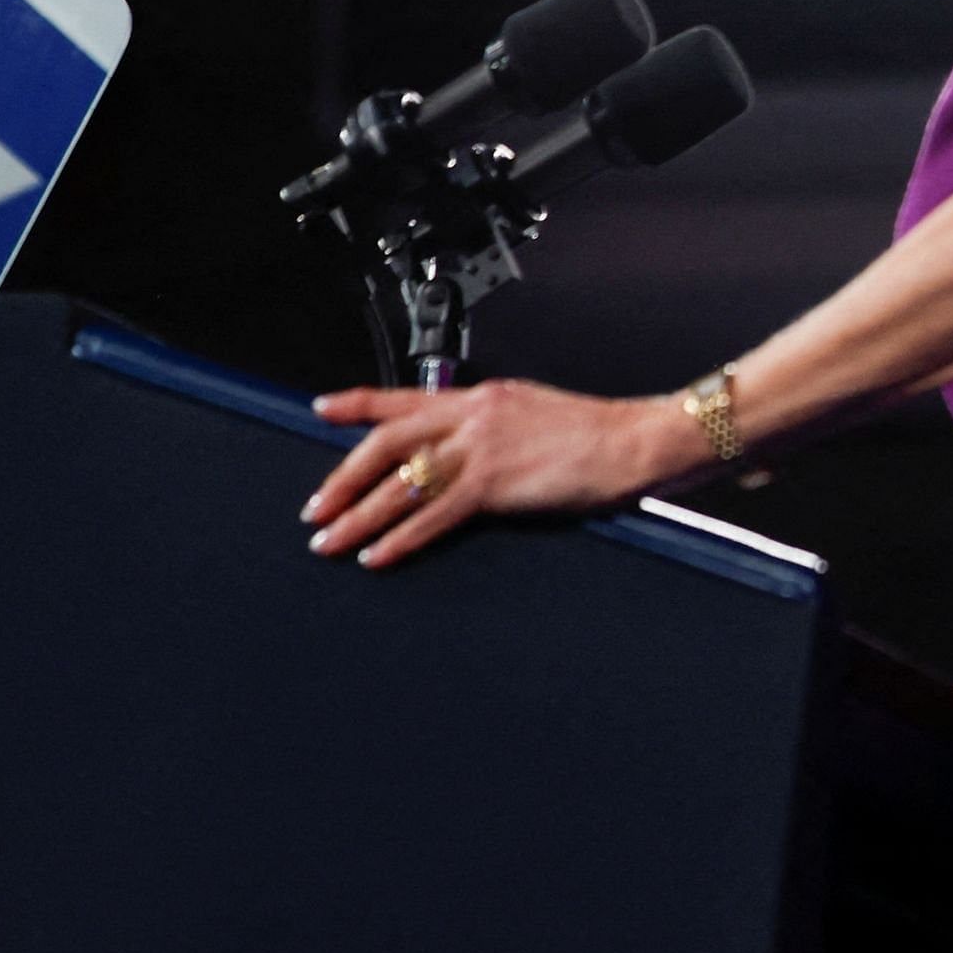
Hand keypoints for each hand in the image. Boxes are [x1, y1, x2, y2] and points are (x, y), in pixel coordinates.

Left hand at [301, 380, 705, 567]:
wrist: (637, 440)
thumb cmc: (601, 433)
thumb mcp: (536, 415)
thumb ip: (496, 427)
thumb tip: (469, 452)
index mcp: (482, 397)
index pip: (405, 397)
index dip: (357, 403)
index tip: (323, 409)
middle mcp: (473, 415)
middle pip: (387, 442)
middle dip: (343, 478)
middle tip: (315, 508)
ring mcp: (480, 447)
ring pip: (400, 483)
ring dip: (359, 516)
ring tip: (331, 541)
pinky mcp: (494, 482)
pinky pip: (432, 514)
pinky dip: (400, 538)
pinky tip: (378, 555)